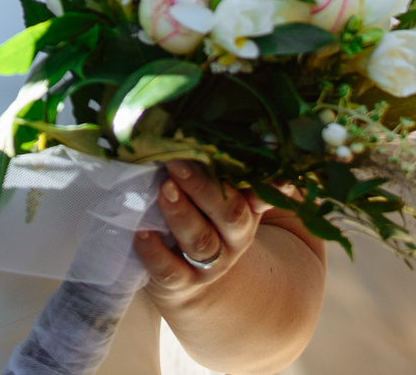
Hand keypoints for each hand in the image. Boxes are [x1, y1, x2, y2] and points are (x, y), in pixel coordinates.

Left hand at [135, 161, 263, 302]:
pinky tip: (141, 232)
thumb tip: (242, 133)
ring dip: (181, 214)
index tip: (274, 174)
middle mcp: (233, 239)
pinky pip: (169, 270)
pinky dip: (154, 251)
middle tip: (178, 165)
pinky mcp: (181, 282)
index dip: (271, 186)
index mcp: (246, 212)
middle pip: (230, 215)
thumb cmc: (200, 219)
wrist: (184, 277)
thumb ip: (224, 171)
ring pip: (200, 242)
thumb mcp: (217, 198)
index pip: (261, 196)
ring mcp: (209, 264)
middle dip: (205, 188)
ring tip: (163, 190)